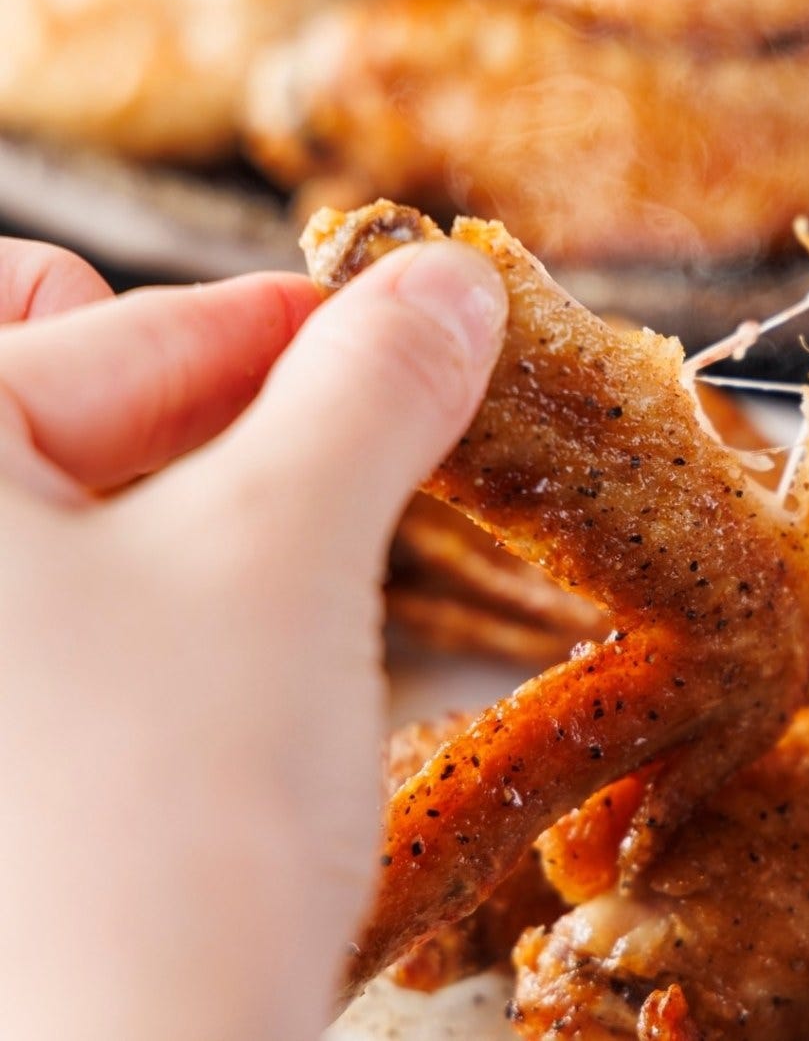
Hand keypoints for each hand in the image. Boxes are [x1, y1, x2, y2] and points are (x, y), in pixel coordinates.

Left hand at [0, 236, 505, 1038]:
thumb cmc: (142, 837)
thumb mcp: (283, 555)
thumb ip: (369, 389)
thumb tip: (449, 287)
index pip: (127, 324)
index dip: (296, 323)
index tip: (418, 332)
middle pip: (97, 404)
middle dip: (256, 407)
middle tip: (379, 428)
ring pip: (111, 513)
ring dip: (242, 501)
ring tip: (335, 536)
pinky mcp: (13, 745)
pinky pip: (105, 613)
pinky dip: (208, 592)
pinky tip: (281, 633)